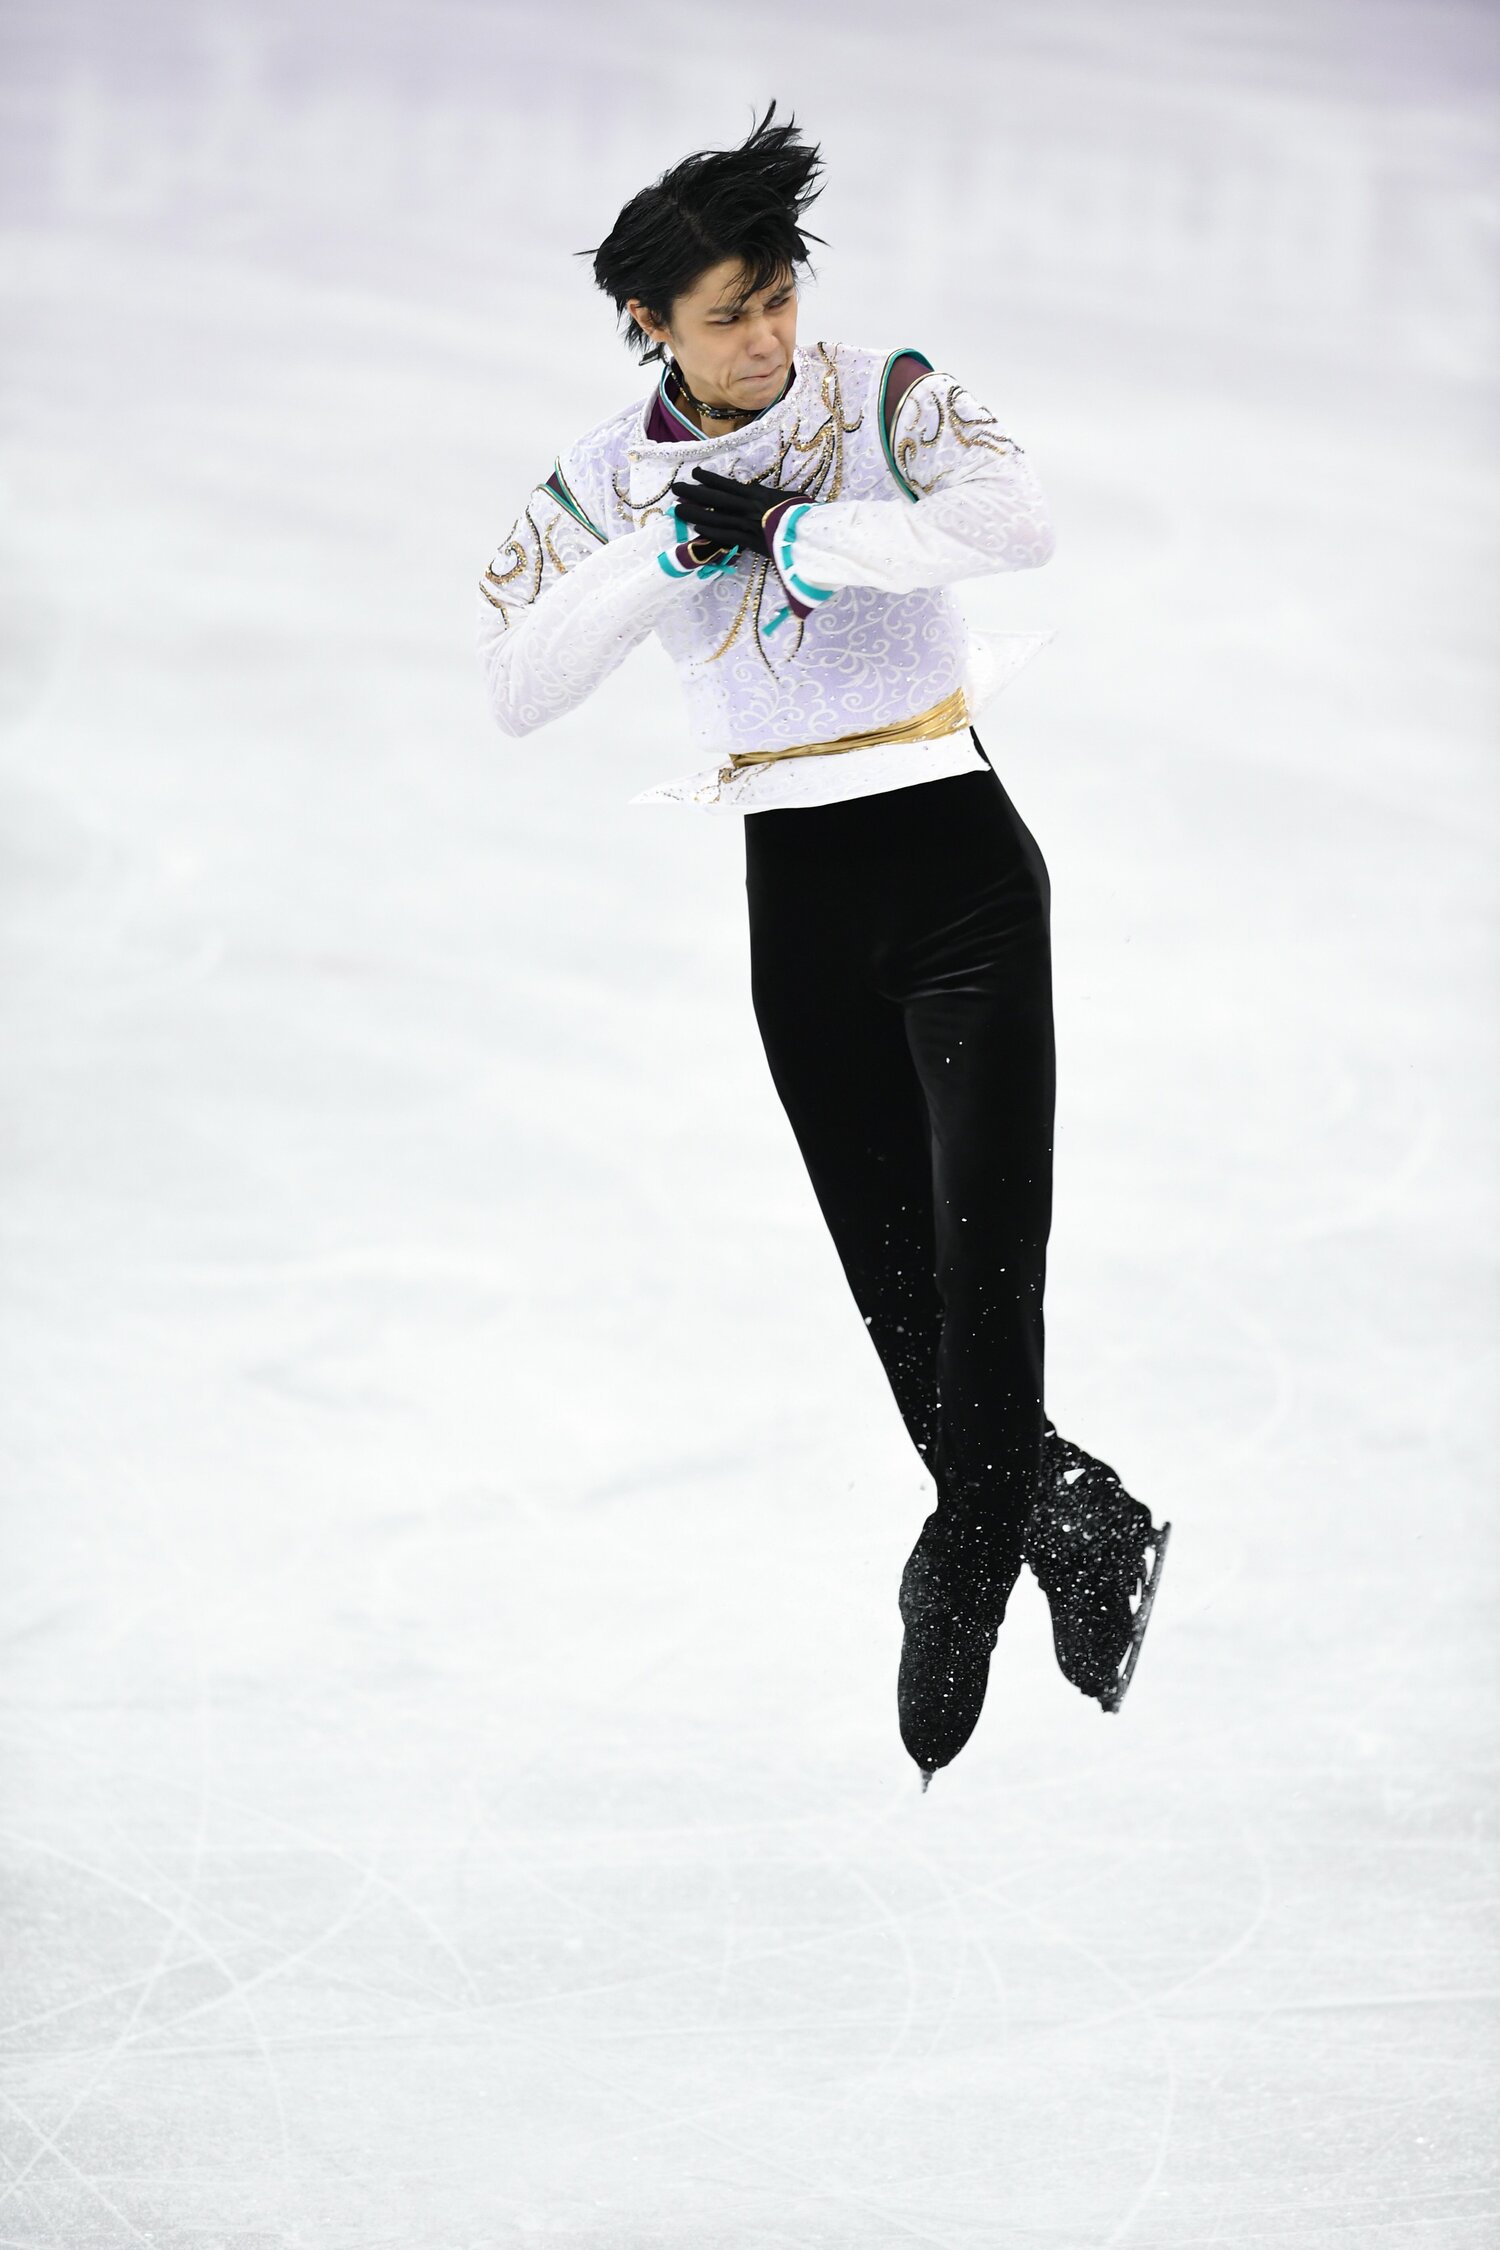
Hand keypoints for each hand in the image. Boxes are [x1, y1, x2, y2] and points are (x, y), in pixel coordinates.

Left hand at [669, 467, 813, 560]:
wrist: (814, 533)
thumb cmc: (805, 515)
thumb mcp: (791, 499)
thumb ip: (776, 499)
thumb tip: (769, 498)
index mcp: (760, 495)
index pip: (729, 486)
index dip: (710, 479)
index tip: (695, 473)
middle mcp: (751, 508)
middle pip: (717, 499)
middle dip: (694, 493)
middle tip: (676, 488)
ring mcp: (750, 525)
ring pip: (717, 517)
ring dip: (696, 513)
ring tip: (677, 509)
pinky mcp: (752, 542)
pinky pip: (727, 537)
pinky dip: (711, 533)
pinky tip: (698, 530)